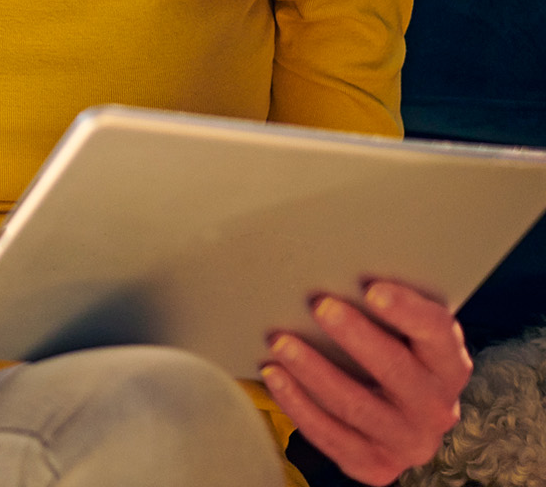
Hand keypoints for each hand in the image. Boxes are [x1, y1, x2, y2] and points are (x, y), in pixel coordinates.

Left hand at [260, 281, 470, 484]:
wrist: (400, 415)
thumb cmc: (391, 350)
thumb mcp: (401, 329)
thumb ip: (382, 303)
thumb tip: (329, 257)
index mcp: (448, 364)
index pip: (437, 333)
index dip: (407, 311)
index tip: (371, 288)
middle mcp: (436, 408)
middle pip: (396, 371)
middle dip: (354, 336)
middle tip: (319, 305)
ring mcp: (407, 441)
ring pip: (356, 406)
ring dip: (314, 371)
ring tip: (280, 341)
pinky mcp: (375, 465)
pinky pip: (331, 436)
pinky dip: (297, 404)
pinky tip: (274, 375)